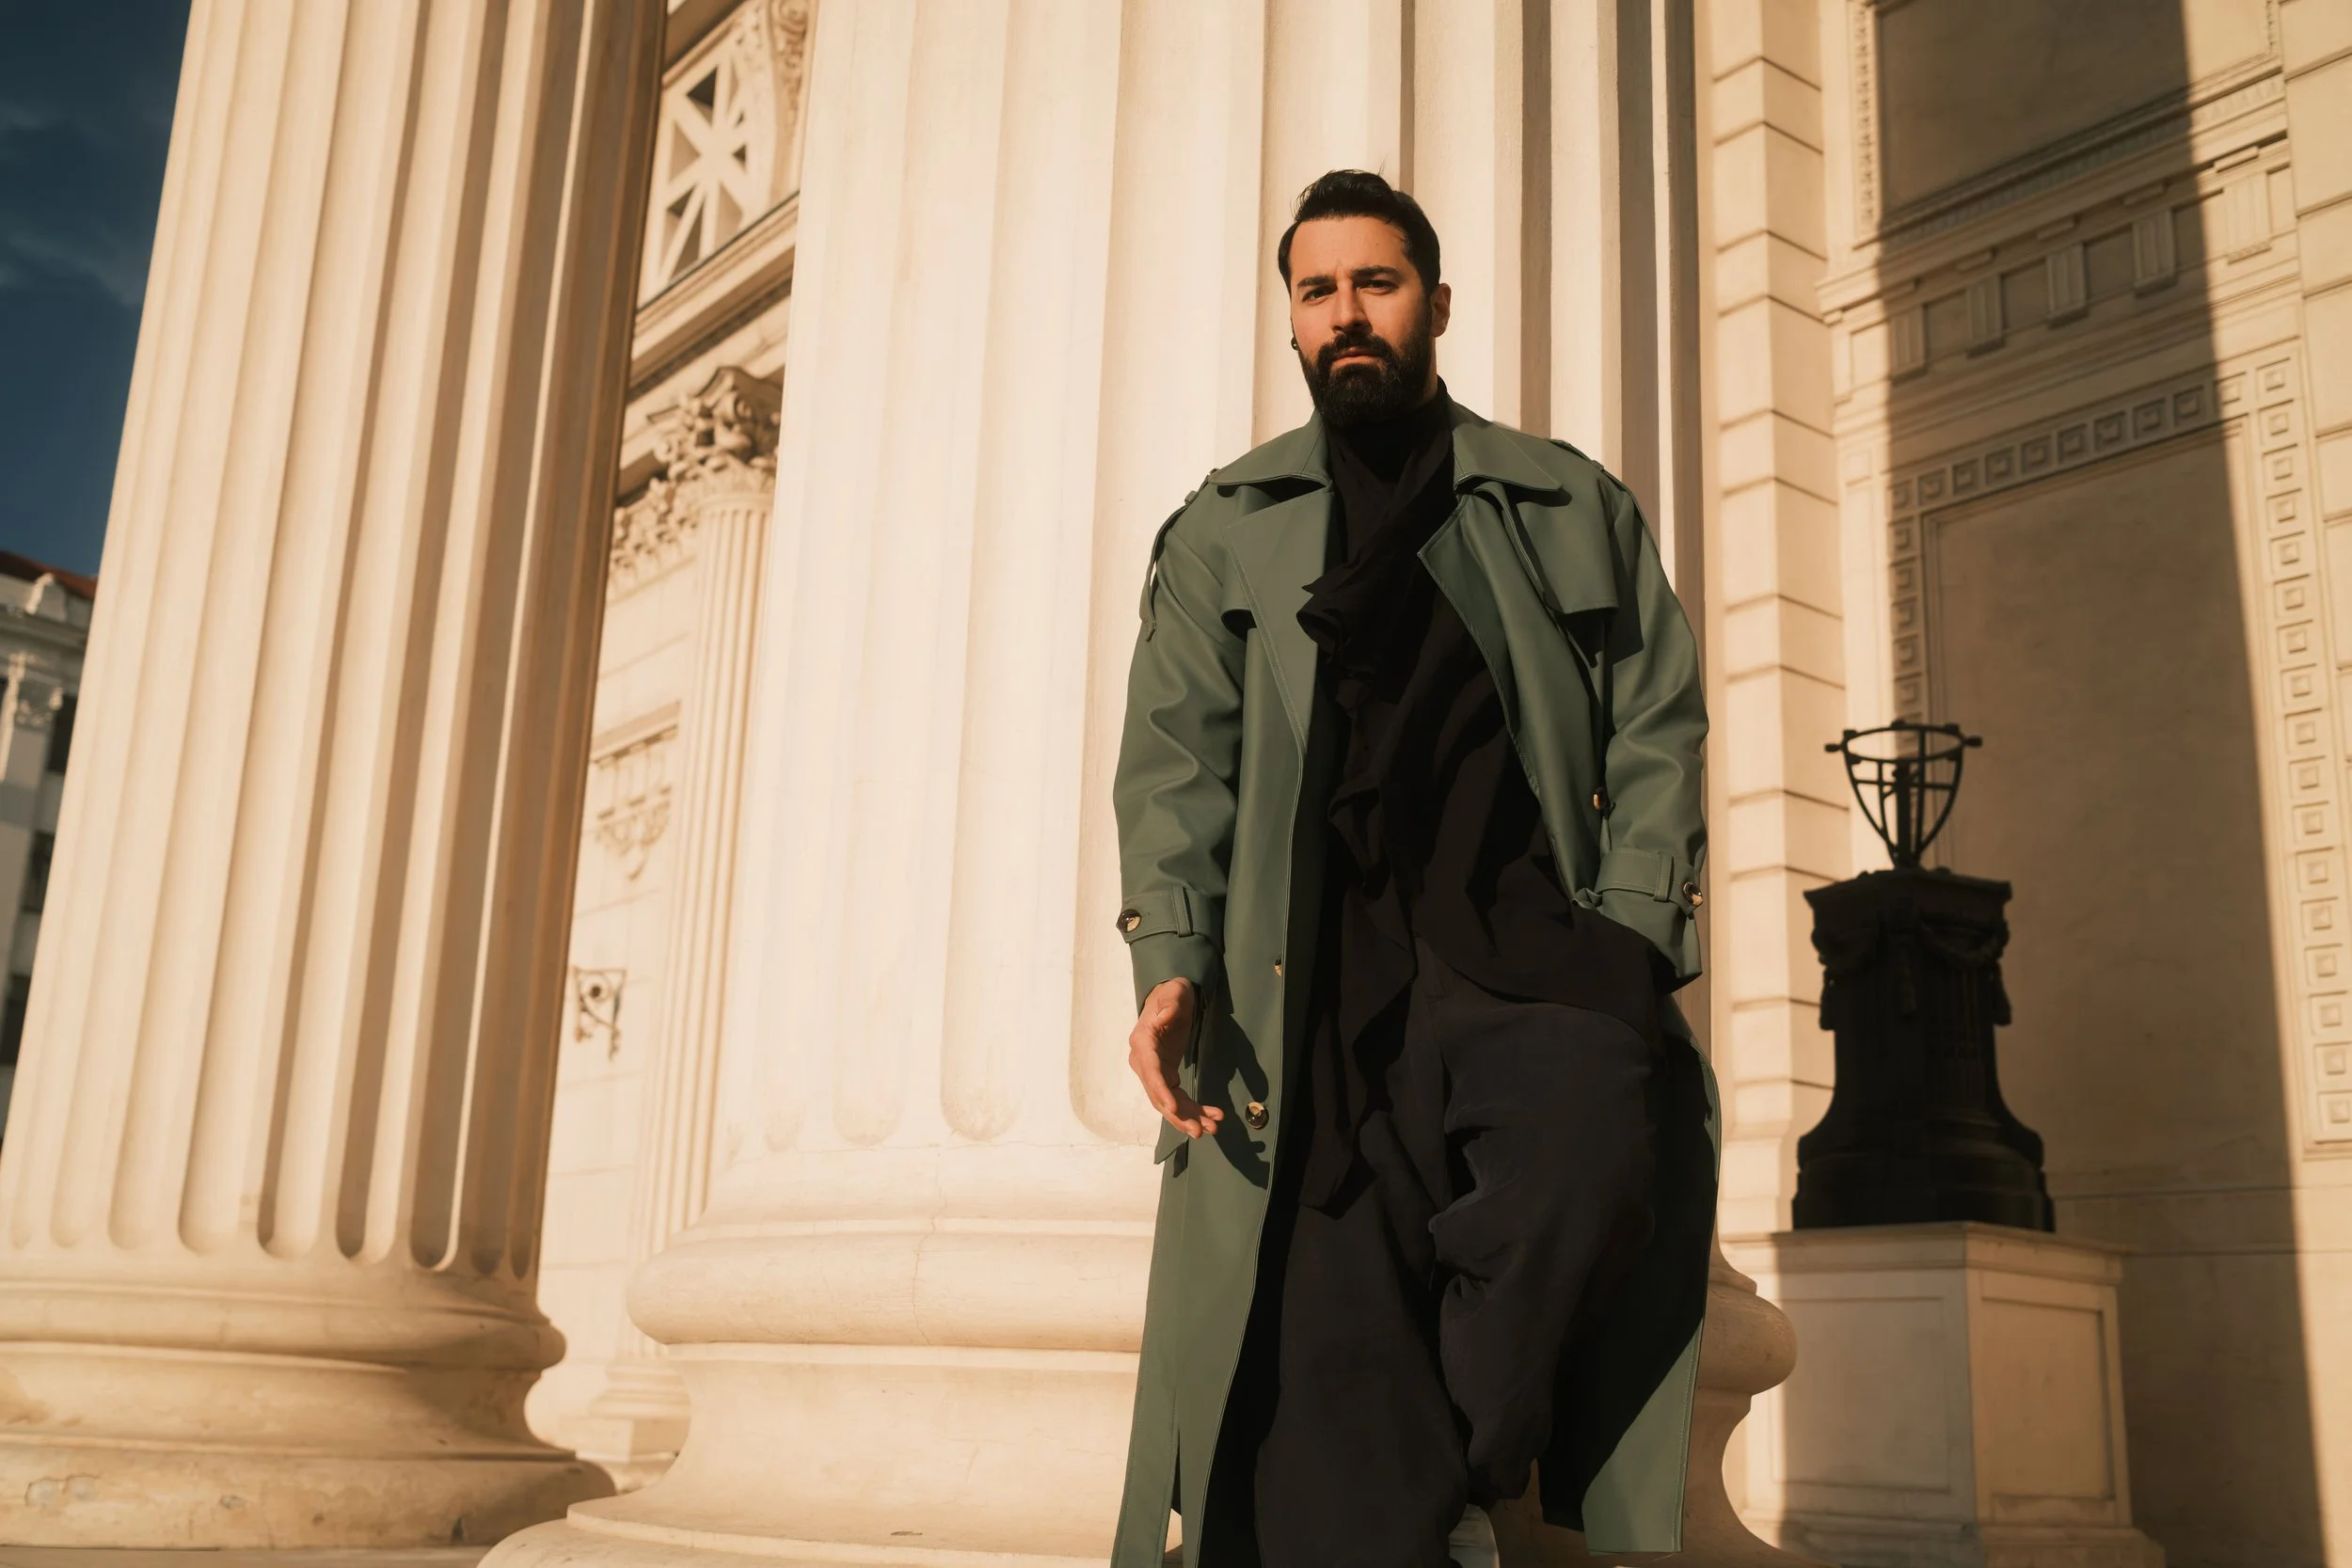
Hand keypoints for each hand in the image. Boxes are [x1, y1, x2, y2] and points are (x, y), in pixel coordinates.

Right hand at [1129, 977, 1221, 1138]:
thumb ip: (1170, 1003)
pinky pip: (1177, 1097)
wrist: (1172, 997)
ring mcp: (1154, 1071)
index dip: (1161, 1091)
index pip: (1150, 1071)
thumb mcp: (1174, 992)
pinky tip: (1211, 1116)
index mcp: (1143, 1042)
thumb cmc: (1173, 992)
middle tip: (1199, 1130)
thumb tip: (1165, 1017)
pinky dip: (1192, 1109)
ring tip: (1212, 1128)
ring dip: (1188, 1117)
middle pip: (1158, 1094)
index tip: (1173, 1109)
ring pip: (1168, 1102)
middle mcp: (1143, 1061)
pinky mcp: (1165, 1075)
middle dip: (1178, 1115)